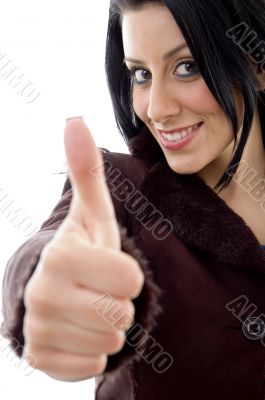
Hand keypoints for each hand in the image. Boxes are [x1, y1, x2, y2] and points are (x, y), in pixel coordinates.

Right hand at [22, 117, 143, 380]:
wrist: (56, 291)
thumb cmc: (83, 251)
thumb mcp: (92, 213)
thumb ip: (86, 170)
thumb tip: (75, 119)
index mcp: (60, 257)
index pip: (130, 279)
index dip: (129, 275)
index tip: (109, 269)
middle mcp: (42, 294)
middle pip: (121, 313)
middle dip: (119, 302)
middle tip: (98, 290)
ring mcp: (39, 330)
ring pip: (110, 341)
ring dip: (108, 327)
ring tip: (89, 308)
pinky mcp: (41, 360)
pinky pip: (92, 365)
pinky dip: (94, 351)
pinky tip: (78, 332)